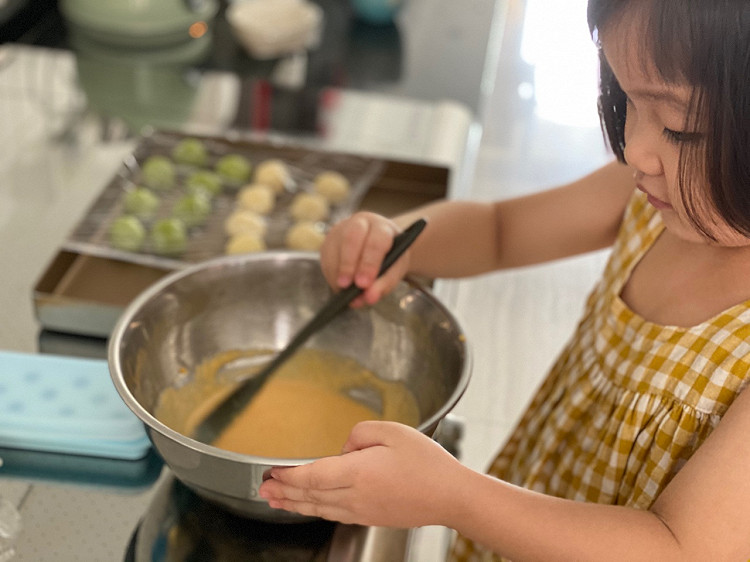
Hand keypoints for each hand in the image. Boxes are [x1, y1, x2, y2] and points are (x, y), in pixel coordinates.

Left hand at [258, 421, 465, 526]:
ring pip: (319, 509)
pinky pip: (334, 514)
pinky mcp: (371, 516)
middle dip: (283, 492)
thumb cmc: (427, 463)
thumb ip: (360, 433)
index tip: (271, 471)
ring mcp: (362, 510)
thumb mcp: (393, 431)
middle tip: (263, 489)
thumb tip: (345, 447)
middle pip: (309, 496)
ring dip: (294, 505)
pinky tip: (311, 508)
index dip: (287, 476)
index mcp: (357, 473)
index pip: (311, 477)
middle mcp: (355, 496)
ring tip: (276, 502)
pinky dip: (315, 511)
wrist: (450, 496)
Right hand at [320, 213, 410, 306]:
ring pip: (334, 248)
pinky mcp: (329, 240)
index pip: (376, 241)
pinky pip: (325, 257)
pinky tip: (338, 285)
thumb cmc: (390, 258)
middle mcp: (361, 223)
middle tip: (347, 287)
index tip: (363, 284)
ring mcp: (341, 229)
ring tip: (343, 291)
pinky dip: (330, 275)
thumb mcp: (395, 271)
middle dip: (348, 265)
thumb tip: (369, 297)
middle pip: (351, 238)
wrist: (383, 248)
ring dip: (337, 273)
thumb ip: (384, 284)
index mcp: (382, 227)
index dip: (369, 263)